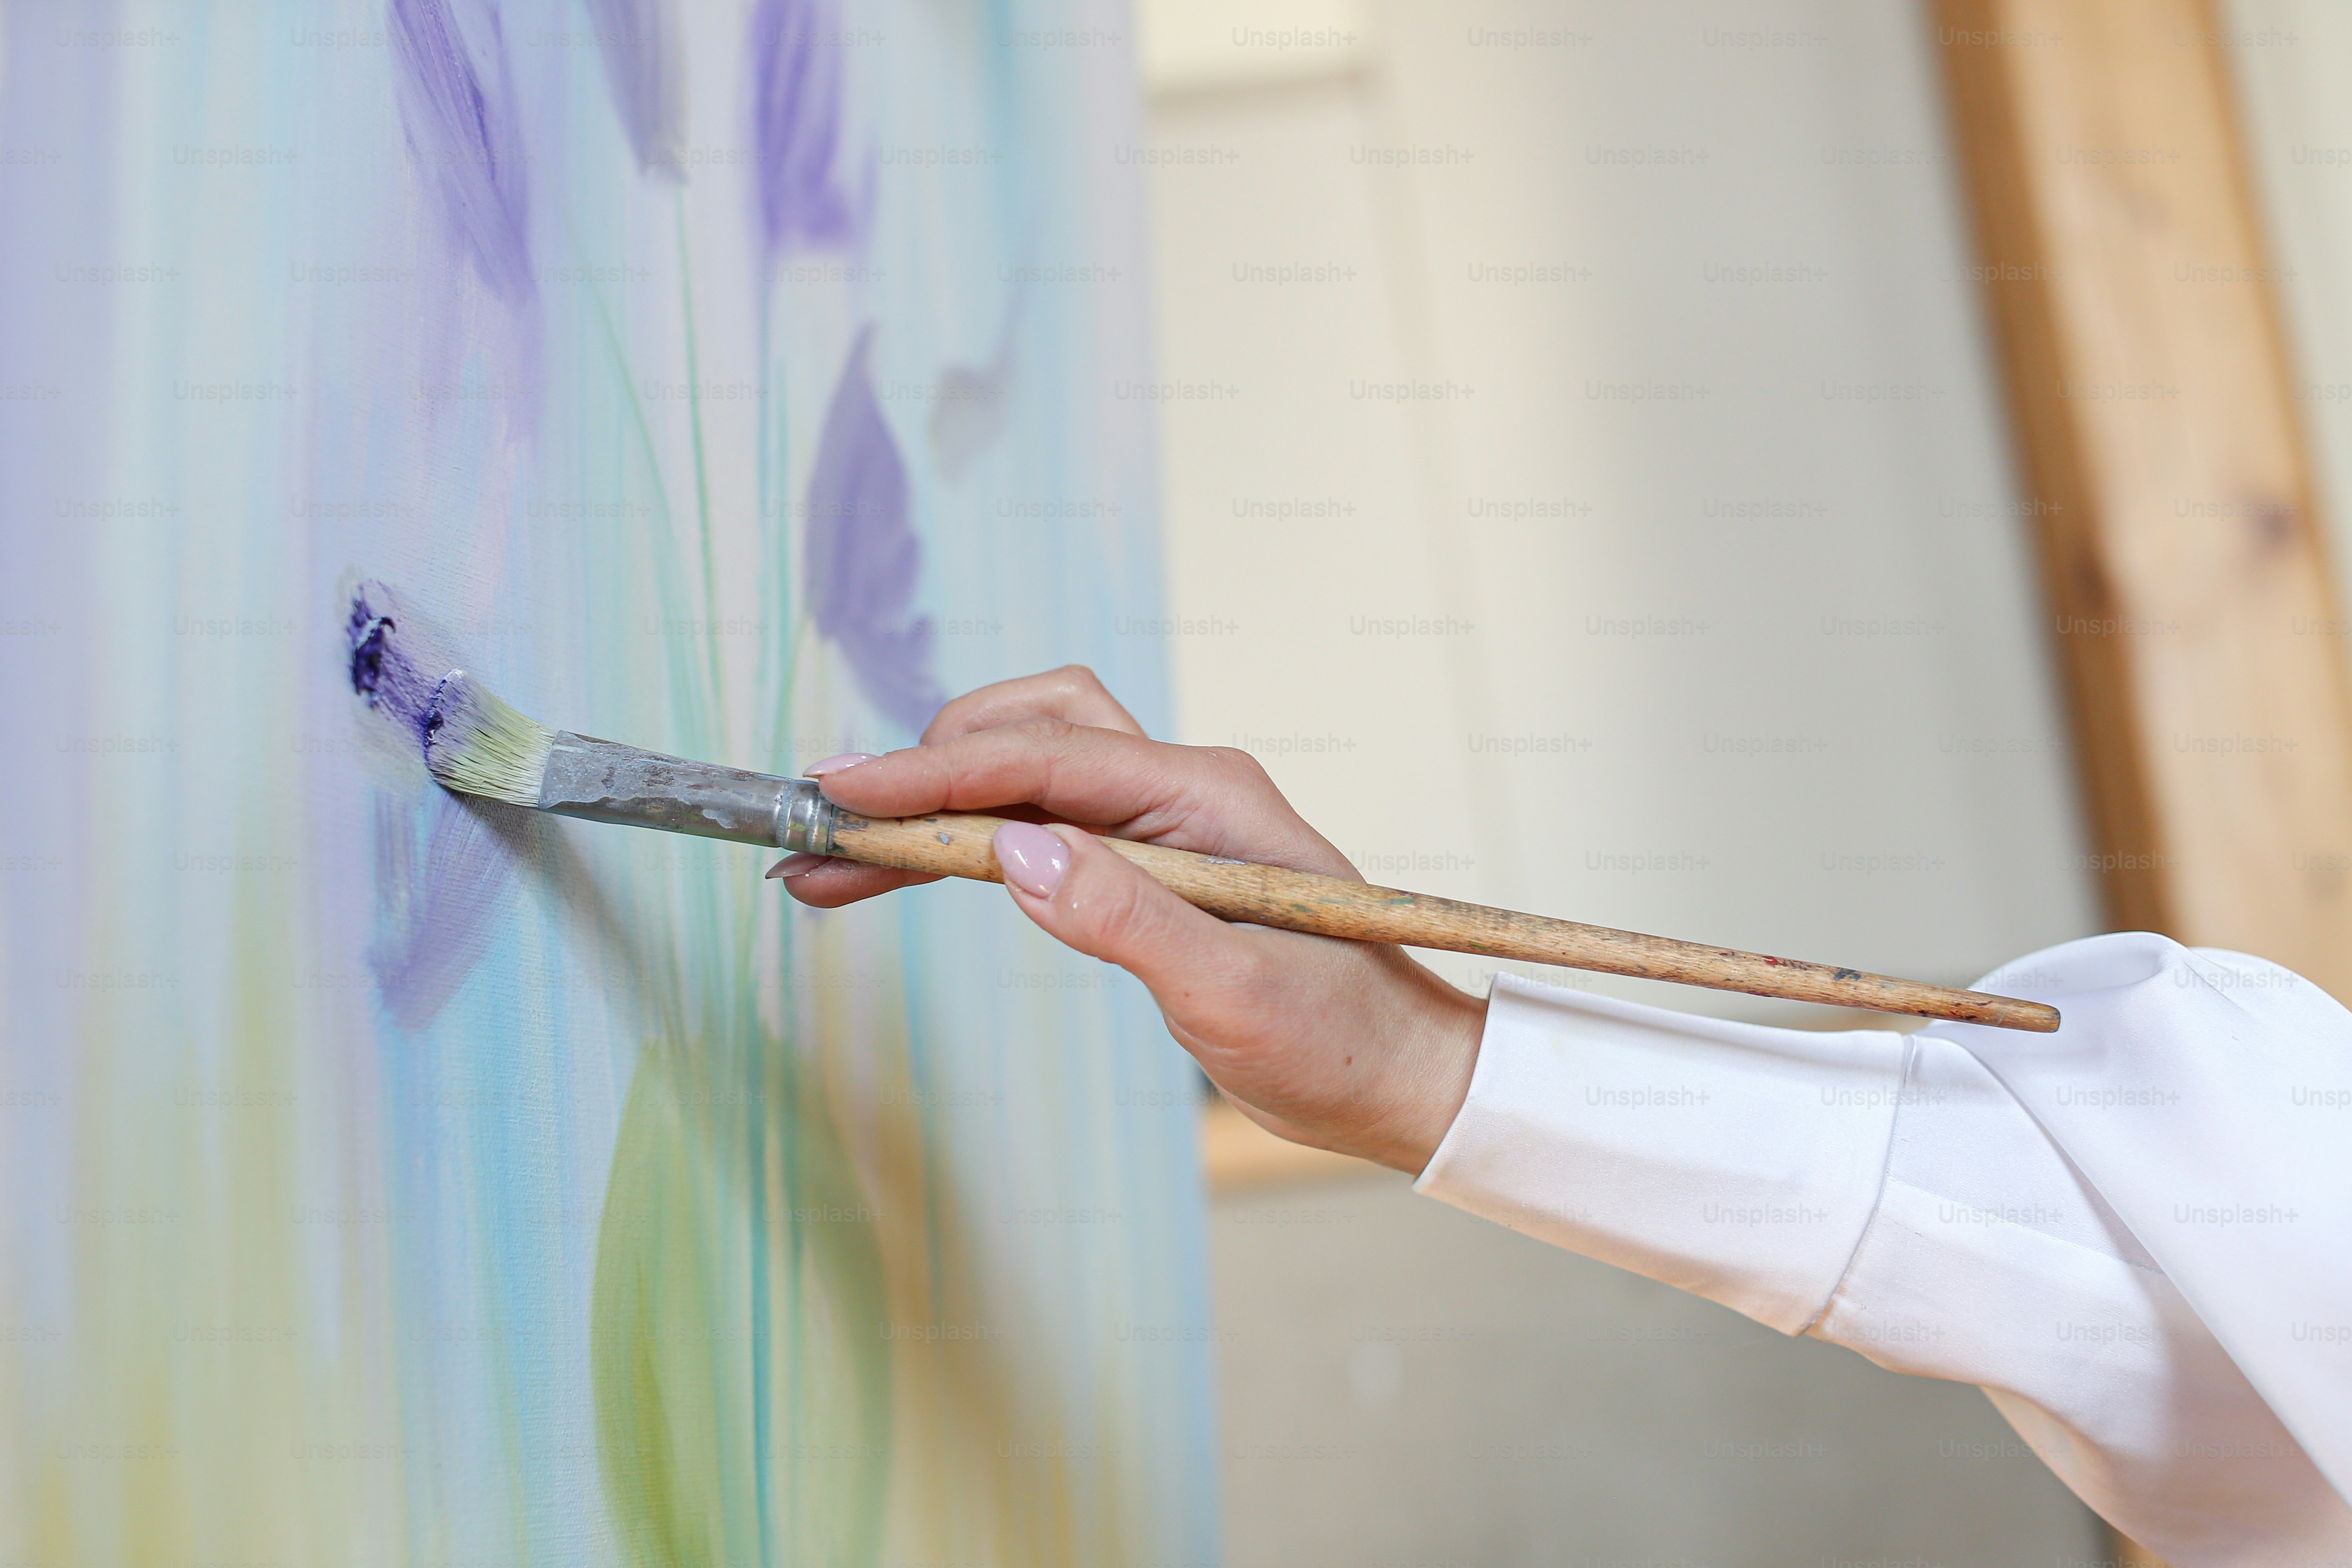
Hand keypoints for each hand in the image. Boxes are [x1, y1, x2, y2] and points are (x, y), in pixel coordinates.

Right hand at [774, 666, 1484, 1174]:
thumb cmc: (1338, 1038)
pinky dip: (960, 852)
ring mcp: (1156, 827)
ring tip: (827, 862)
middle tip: (824, 822)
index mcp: (1205, 797)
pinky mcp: (1137, 871)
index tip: (846, 795)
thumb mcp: (1235, 991)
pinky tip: (892, 880)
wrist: (1395, 1078)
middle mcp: (1176, 791)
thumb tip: (1016, 856)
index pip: (1046, 759)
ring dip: (927, 809)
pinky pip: (1033, 836)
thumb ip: (1128, 919)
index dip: (936, 773)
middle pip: (1025, 733)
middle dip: (921, 770)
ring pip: (1018, 780)